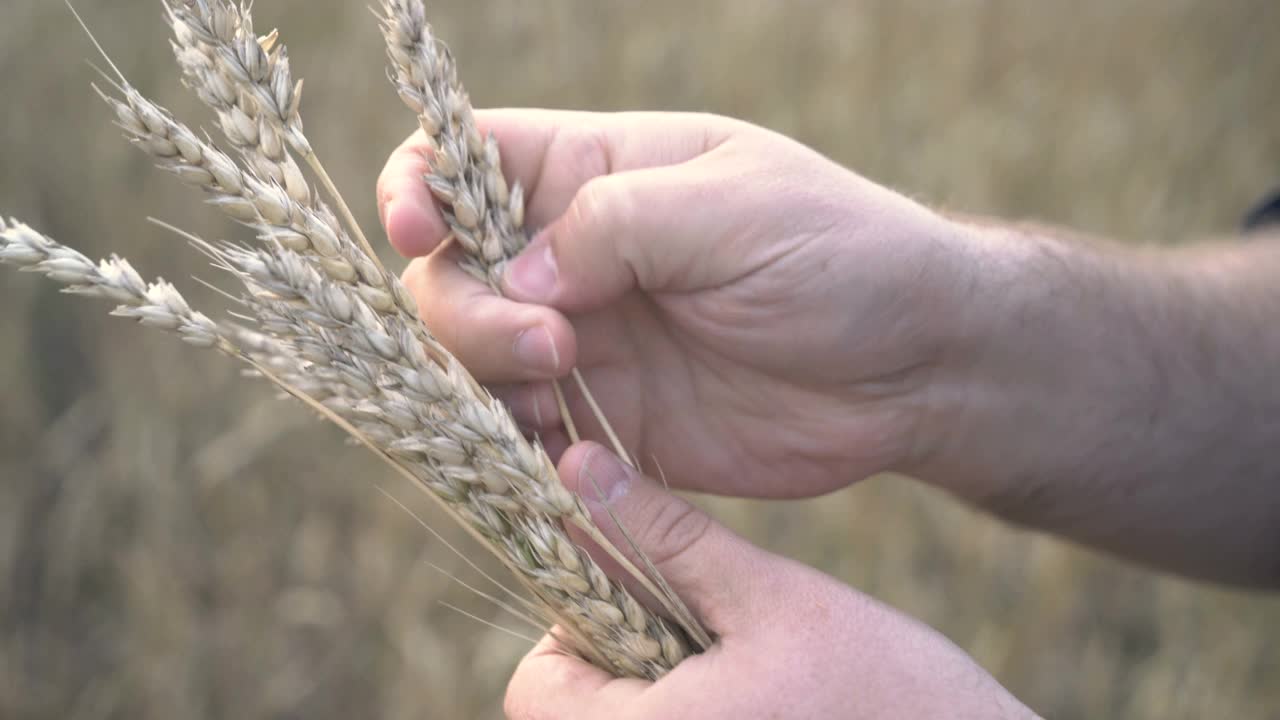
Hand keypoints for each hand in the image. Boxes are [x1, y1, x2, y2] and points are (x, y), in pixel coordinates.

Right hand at [378, 111, 975, 498]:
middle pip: (446, 275)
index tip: (421, 232)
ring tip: (566, 398)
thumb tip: (515, 280)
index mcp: (595, 172)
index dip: (416, 191)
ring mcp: (586, 344)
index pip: (461, 160)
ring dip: (488, 384)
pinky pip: (524, 440)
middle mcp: (572, 258)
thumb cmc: (841, 257)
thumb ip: (613, 225)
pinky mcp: (607, 425)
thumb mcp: (733, 207)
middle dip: (465, 313)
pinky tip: (570, 457)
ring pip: (471, 364)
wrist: (914, 368)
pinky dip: (520, 451)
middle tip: (557, 345)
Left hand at [503, 442, 1037, 719]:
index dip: (576, 631)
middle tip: (703, 633)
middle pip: (569, 713)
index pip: (532, 686)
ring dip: (656, 692)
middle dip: (618, 661)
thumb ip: (668, 538)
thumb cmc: (892, 696)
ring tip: (741, 667)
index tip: (649, 601)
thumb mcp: (773, 599)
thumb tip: (576, 469)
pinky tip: (761, 703)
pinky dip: (690, 717)